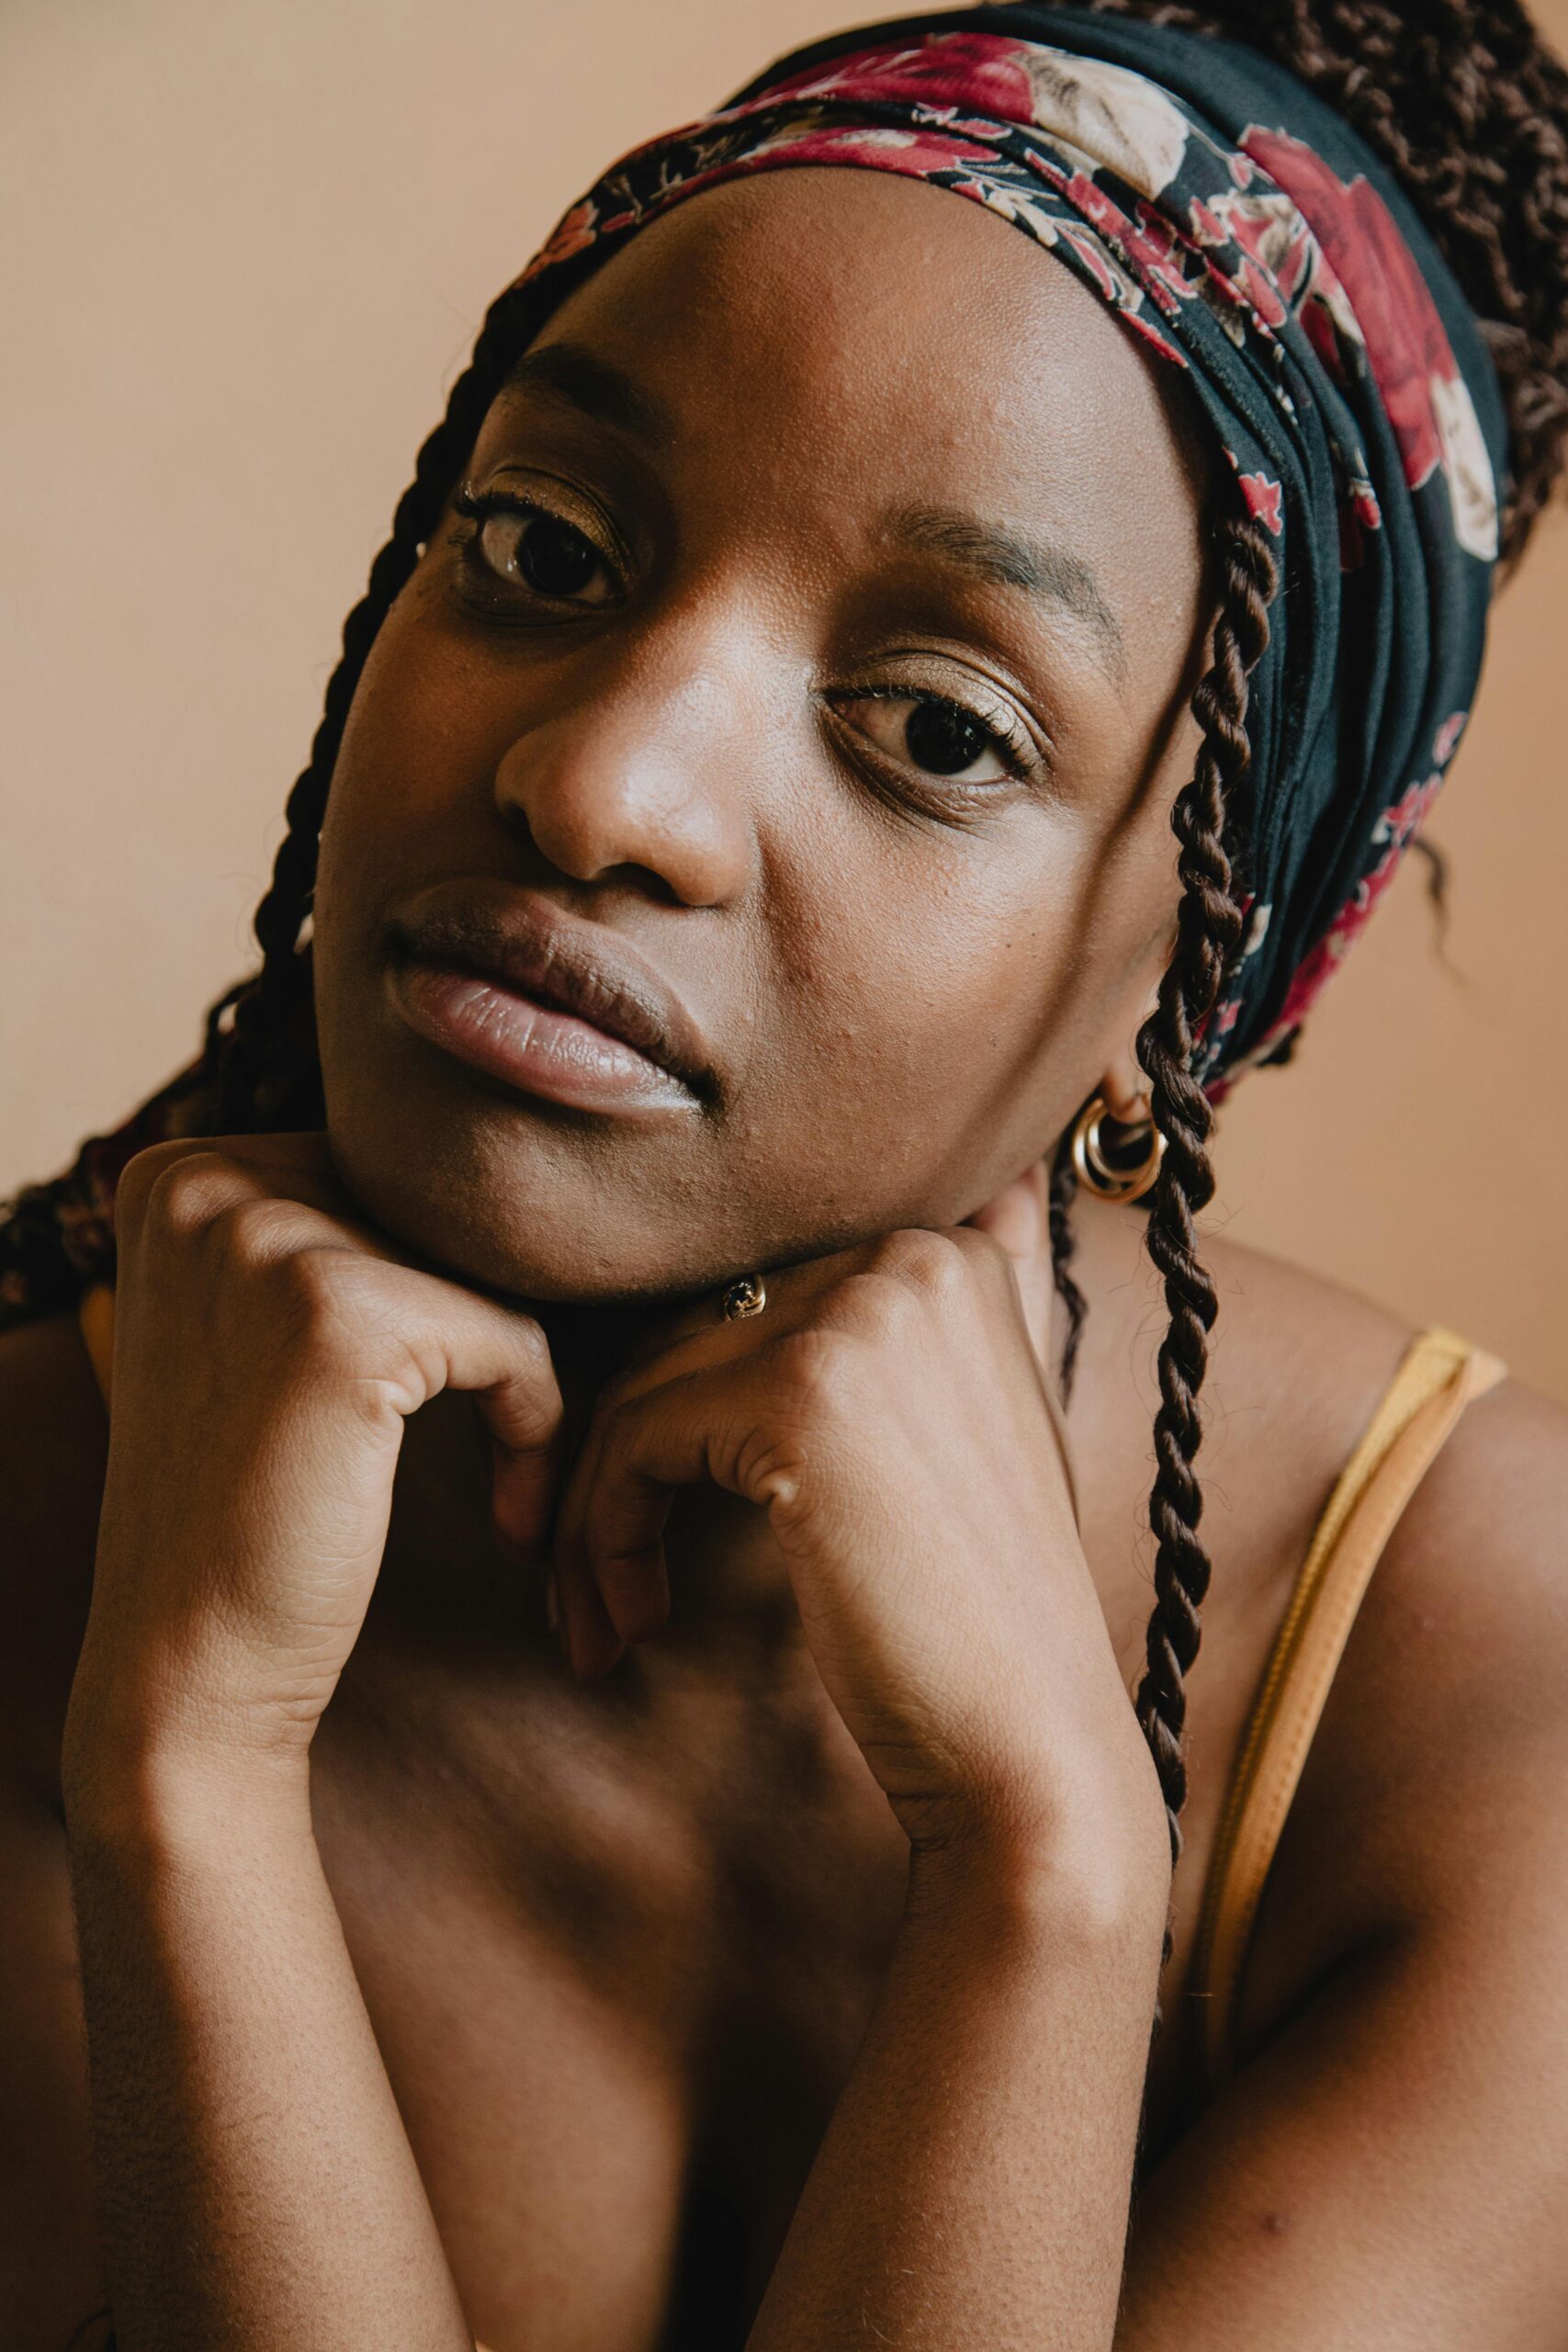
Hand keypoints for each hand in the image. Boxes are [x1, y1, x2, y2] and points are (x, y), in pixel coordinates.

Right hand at [66, 1133, 561, 1784]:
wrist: (188, 1668)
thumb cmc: (248, 1511)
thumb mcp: (257, 1333)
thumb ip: (335, 1233)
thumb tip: (488, 1176)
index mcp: (178, 1171)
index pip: (390, 1179)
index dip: (441, 1293)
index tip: (434, 1408)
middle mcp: (207, 1183)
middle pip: (442, 1219)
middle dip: (486, 1334)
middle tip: (499, 1451)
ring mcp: (265, 1238)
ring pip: (488, 1274)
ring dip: (519, 1389)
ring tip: (502, 1490)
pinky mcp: (338, 1313)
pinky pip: (513, 1338)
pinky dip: (534, 1428)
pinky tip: (507, 1518)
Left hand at [554, 1170, 1163, 1871]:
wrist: (1029, 1745)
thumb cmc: (980, 1619)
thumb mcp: (977, 1436)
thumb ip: (931, 1336)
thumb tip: (975, 1214)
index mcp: (950, 1256)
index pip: (753, 1305)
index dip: (696, 1417)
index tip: (666, 1522)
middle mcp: (913, 1258)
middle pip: (690, 1338)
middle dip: (629, 1465)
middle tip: (601, 1582)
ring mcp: (860, 1317)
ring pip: (648, 1387)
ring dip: (599, 1512)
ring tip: (601, 1615)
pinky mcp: (799, 1394)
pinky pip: (636, 1438)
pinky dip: (605, 1534)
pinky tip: (631, 1618)